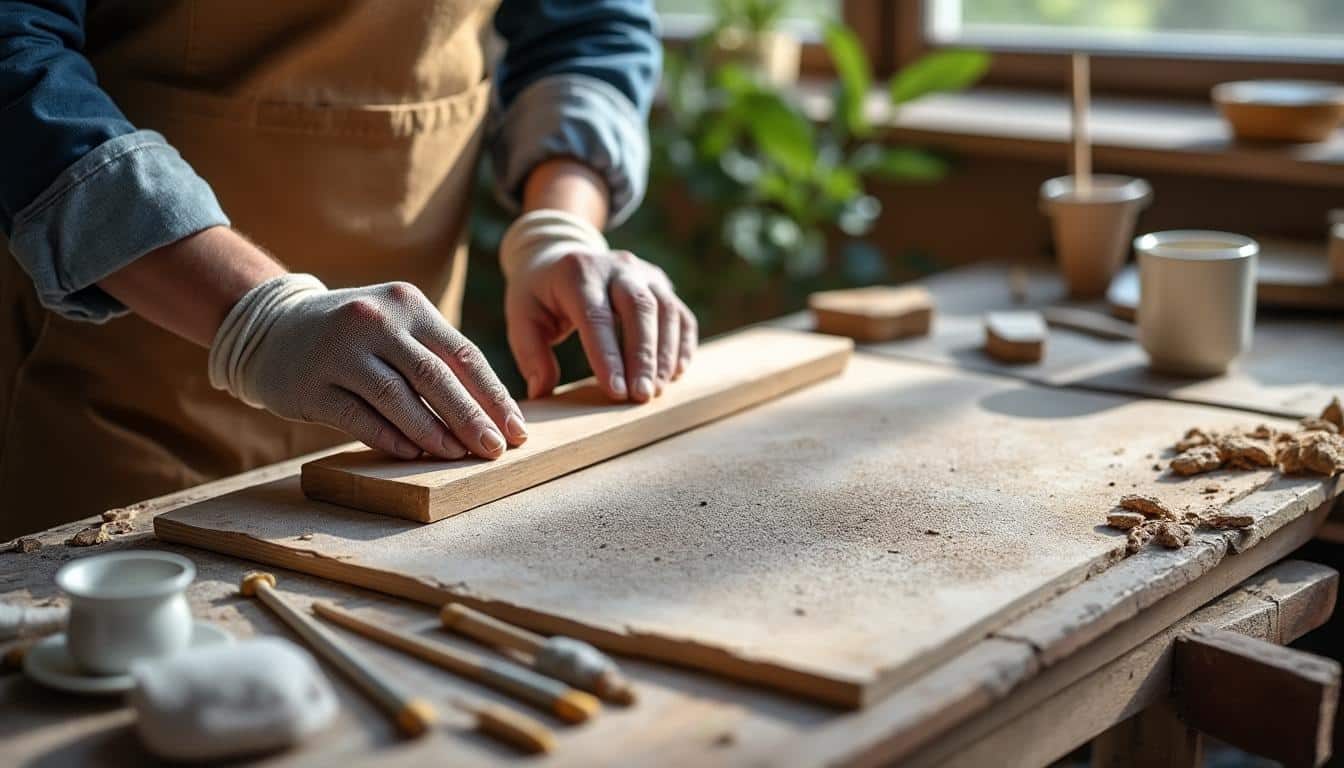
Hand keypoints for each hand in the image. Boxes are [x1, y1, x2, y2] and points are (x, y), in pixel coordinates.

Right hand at [209, 275, 526, 459]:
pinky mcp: (309, 384)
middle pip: (435, 377)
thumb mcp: (397, 326)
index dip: (493, 395)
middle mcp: (374, 320)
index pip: (462, 353)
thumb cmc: (356, 335)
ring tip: (458, 455)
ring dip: (433, 433)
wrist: (273, 327)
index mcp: (407, 303)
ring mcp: (339, 351)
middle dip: (471, 418)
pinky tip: (413, 455)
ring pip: (397, 398)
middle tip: (495, 450)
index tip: (516, 429)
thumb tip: (491, 413)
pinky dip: (389, 438)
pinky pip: (358, 418)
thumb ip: (437, 358)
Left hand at [505, 245, 697, 401]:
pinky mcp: (661, 284)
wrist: (561, 252)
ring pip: (666, 310)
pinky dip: (682, 345)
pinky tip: (675, 373)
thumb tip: (542, 391)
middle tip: (642, 396)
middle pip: (639, 308)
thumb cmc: (540, 293)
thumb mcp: (523, 316)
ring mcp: (643, 272)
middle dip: (643, 356)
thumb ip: (531, 353)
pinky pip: (680, 314)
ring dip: (665, 354)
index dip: (607, 356)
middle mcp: (616, 266)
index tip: (615, 392)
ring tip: (656, 391)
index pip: (595, 316)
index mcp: (577, 272)